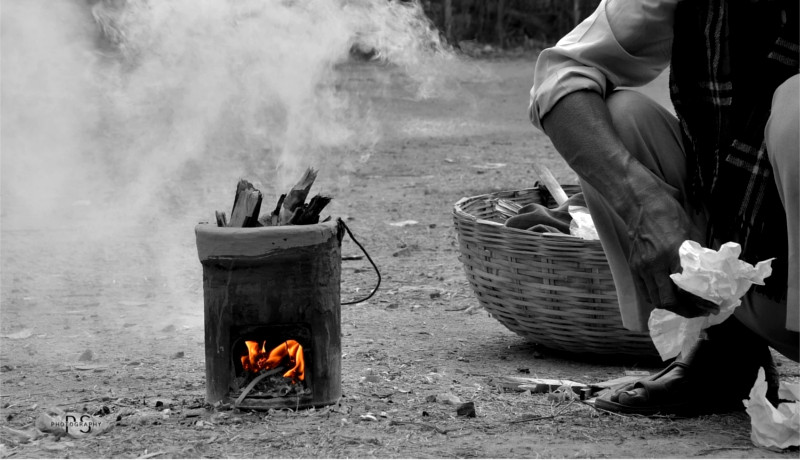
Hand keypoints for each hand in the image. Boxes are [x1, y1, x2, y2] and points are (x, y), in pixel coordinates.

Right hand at [625, 190, 718, 317]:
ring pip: (655, 300)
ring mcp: (642, 267)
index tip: (713, 307)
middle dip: (686, 311)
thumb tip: (710, 275)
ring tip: (686, 307)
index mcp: (672, 254)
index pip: (686, 289)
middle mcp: (655, 264)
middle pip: (668, 301)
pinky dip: (657, 299)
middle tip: (701, 312)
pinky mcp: (634, 268)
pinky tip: (668, 298)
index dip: (701, 303)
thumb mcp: (691, 233)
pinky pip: (645, 292)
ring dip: (672, 307)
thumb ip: (698, 257)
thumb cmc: (669, 214)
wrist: (641, 205)